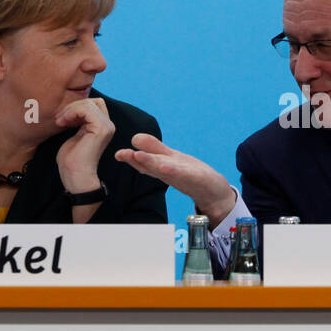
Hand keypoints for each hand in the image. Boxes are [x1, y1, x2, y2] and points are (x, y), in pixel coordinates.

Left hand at [53, 97, 115, 193]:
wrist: (75, 175)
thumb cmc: (72, 159)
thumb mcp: (75, 133)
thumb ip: (79, 120)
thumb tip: (72, 106)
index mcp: (103, 126)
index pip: (94, 104)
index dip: (77, 107)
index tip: (63, 119)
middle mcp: (108, 125)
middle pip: (92, 101)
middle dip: (73, 106)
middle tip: (60, 118)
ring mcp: (106, 127)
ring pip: (88, 104)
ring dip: (70, 110)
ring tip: (60, 121)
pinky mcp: (101, 129)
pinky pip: (86, 109)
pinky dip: (72, 112)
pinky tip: (63, 122)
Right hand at [115, 133, 236, 227]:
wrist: (213, 192)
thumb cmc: (189, 174)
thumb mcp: (170, 158)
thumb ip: (153, 148)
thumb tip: (135, 138)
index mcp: (162, 167)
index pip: (144, 162)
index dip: (131, 158)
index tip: (118, 154)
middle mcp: (169, 173)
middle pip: (151, 166)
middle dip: (137, 160)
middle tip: (122, 154)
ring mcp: (182, 176)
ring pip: (164, 169)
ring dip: (152, 163)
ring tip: (138, 156)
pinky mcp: (196, 177)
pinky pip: (184, 173)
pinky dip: (174, 170)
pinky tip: (165, 165)